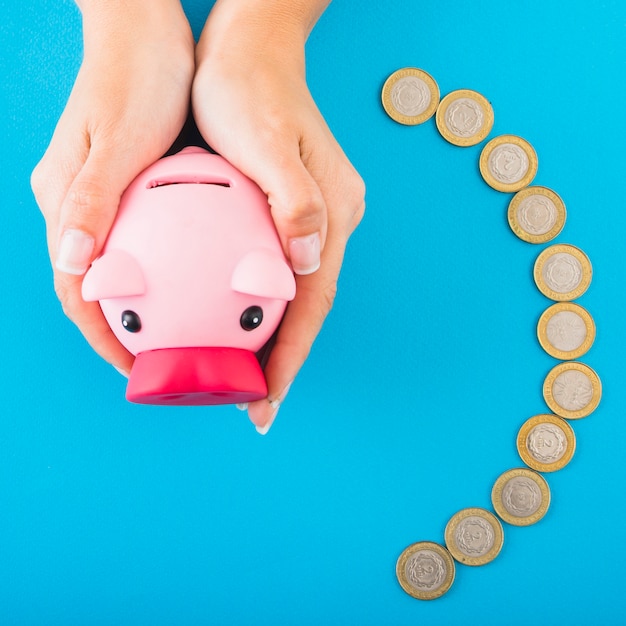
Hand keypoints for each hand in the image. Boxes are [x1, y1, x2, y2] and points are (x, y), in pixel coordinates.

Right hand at [31, 0, 194, 372]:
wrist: (145, 29)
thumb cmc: (135, 76)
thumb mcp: (119, 137)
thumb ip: (93, 198)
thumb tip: (71, 262)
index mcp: (66, 203)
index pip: (76, 289)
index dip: (103, 335)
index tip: (137, 370)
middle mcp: (80, 209)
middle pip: (98, 287)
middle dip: (127, 331)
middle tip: (168, 362)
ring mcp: (105, 201)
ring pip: (123, 269)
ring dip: (149, 307)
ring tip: (187, 335)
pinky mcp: (130, 190)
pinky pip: (147, 244)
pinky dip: (167, 273)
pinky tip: (202, 285)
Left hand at [192, 0, 365, 432]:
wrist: (251, 50)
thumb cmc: (250, 91)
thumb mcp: (265, 139)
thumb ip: (295, 200)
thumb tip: (312, 261)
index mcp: (334, 214)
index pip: (312, 302)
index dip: (290, 356)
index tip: (266, 402)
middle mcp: (330, 223)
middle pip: (307, 306)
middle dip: (282, 361)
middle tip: (252, 405)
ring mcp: (314, 219)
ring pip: (294, 294)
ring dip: (272, 339)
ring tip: (243, 380)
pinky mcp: (291, 213)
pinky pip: (277, 271)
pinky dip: (259, 306)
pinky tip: (235, 322)